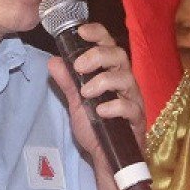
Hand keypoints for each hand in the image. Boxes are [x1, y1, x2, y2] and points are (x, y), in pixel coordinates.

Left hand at [48, 22, 145, 166]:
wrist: (107, 158)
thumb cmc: (97, 127)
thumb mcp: (77, 103)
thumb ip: (67, 82)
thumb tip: (52, 61)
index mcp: (111, 73)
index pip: (108, 44)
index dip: (97, 33)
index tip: (80, 32)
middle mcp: (124, 81)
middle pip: (119, 55)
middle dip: (98, 55)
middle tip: (79, 66)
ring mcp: (133, 99)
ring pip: (126, 78)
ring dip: (103, 81)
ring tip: (85, 93)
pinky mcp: (137, 118)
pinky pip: (130, 107)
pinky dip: (113, 107)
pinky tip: (100, 112)